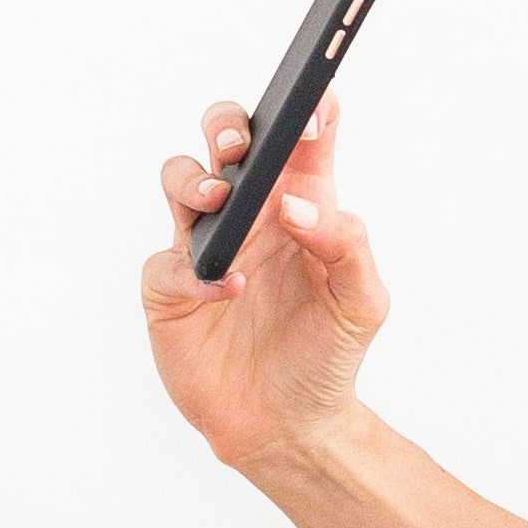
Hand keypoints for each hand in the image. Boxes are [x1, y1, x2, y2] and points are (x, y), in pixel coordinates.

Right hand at [142, 94, 390, 474]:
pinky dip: (193, 273)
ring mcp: (206, 247)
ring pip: (181, 180)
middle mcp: (250, 215)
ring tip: (220, 203)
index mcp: (302, 203)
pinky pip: (166, 263)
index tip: (313, 102)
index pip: (301, 137)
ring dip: (193, 180)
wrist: (288, 425)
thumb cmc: (328, 354)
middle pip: (226, 139)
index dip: (306, 106)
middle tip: (238, 146)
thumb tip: (301, 208)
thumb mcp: (362, 303)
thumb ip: (347, 246)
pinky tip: (227, 291)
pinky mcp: (170, 289)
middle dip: (225, 125)